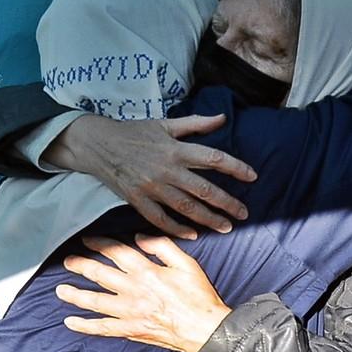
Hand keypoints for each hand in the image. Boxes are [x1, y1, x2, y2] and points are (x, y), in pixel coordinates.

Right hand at [42, 114, 256, 239]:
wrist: (98, 144)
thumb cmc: (134, 132)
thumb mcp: (164, 123)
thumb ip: (195, 124)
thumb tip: (223, 118)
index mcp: (175, 148)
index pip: (212, 158)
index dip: (235, 167)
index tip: (252, 176)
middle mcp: (166, 169)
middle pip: (203, 189)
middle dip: (226, 202)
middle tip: (243, 214)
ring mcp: (151, 187)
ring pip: (185, 207)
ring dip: (207, 218)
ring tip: (225, 227)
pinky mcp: (137, 199)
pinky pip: (160, 218)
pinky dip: (177, 228)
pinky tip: (192, 233)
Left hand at [57, 234, 230, 351]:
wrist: (204, 329)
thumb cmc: (198, 296)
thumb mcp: (186, 263)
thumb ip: (162, 247)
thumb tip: (140, 238)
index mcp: (146, 271)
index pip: (116, 253)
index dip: (99, 244)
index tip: (87, 240)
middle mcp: (133, 290)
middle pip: (100, 274)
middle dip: (81, 266)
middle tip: (68, 261)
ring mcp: (129, 312)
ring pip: (95, 301)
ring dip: (75, 295)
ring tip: (60, 289)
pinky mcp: (130, 329)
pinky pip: (102, 328)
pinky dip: (85, 326)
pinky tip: (70, 322)